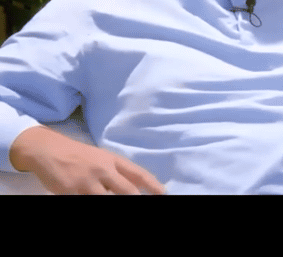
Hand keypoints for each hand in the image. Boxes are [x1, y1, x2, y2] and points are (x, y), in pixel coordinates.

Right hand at [10, 126, 165, 194]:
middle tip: (142, 204)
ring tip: (116, 201)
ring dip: (114, 201)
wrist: (48, 150)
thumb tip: (137, 186)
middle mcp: (103, 170)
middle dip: (136, 199)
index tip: (162, 193)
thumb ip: (118, 172)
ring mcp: (87, 181)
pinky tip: (93, 199)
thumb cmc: (78, 155)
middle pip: (127, 191)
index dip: (153, 185)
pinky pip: (87, 201)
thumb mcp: (101, 158)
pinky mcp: (71, 191)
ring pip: (107, 199)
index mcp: (113, 160)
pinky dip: (93, 203)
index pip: (139, 174)